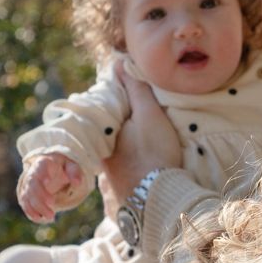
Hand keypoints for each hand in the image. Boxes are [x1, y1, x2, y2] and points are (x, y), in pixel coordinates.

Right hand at [17, 153, 83, 222]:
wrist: (52, 169)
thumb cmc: (63, 167)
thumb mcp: (72, 166)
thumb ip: (75, 173)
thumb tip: (77, 183)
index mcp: (43, 163)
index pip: (40, 169)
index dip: (42, 176)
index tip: (49, 187)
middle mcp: (32, 173)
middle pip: (32, 186)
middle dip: (40, 200)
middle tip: (52, 214)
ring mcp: (27, 184)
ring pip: (26, 196)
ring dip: (36, 209)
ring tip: (50, 218)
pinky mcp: (25, 194)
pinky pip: (25, 203)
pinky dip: (31, 212)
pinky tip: (41, 219)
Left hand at [98, 64, 181, 215]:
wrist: (160, 200)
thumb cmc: (154, 152)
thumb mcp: (148, 114)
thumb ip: (135, 88)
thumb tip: (118, 62)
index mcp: (103, 135)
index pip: (105, 110)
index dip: (118, 99)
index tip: (130, 92)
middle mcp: (101, 156)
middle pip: (110, 132)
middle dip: (121, 122)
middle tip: (139, 114)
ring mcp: (110, 176)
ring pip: (116, 150)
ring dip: (126, 143)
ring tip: (143, 136)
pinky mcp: (123, 191)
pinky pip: (124, 168)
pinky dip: (131, 161)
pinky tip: (143, 161)